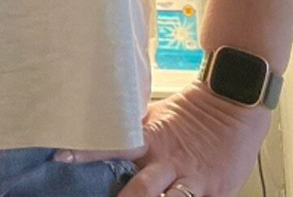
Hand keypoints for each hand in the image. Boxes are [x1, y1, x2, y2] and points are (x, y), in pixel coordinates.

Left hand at [52, 80, 271, 196]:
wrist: (232, 104)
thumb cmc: (190, 113)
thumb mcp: (155, 119)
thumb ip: (134, 134)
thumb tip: (102, 133)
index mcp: (149, 139)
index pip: (112, 146)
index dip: (87, 154)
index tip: (60, 159)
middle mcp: (166, 161)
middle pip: (138, 188)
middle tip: (89, 195)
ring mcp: (190, 179)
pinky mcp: (213, 191)